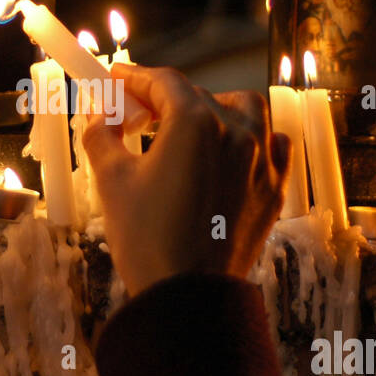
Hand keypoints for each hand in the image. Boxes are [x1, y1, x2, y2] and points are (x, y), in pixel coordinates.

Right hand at [83, 63, 290, 297]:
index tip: (116, 79)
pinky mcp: (274, 189)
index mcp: (196, 124)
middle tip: (139, 112)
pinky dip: (254, 138)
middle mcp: (237, 132)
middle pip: (199, 96)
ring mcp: (262, 160)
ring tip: (192, 127)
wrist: (189, 298)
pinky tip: (233, 152)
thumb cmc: (147, 239)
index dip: (135, 78)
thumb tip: (101, 118)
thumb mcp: (111, 181)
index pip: (164, 83)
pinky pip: (273, 144)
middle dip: (166, 99)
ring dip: (217, 108)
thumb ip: (102, 137)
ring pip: (247, 110)